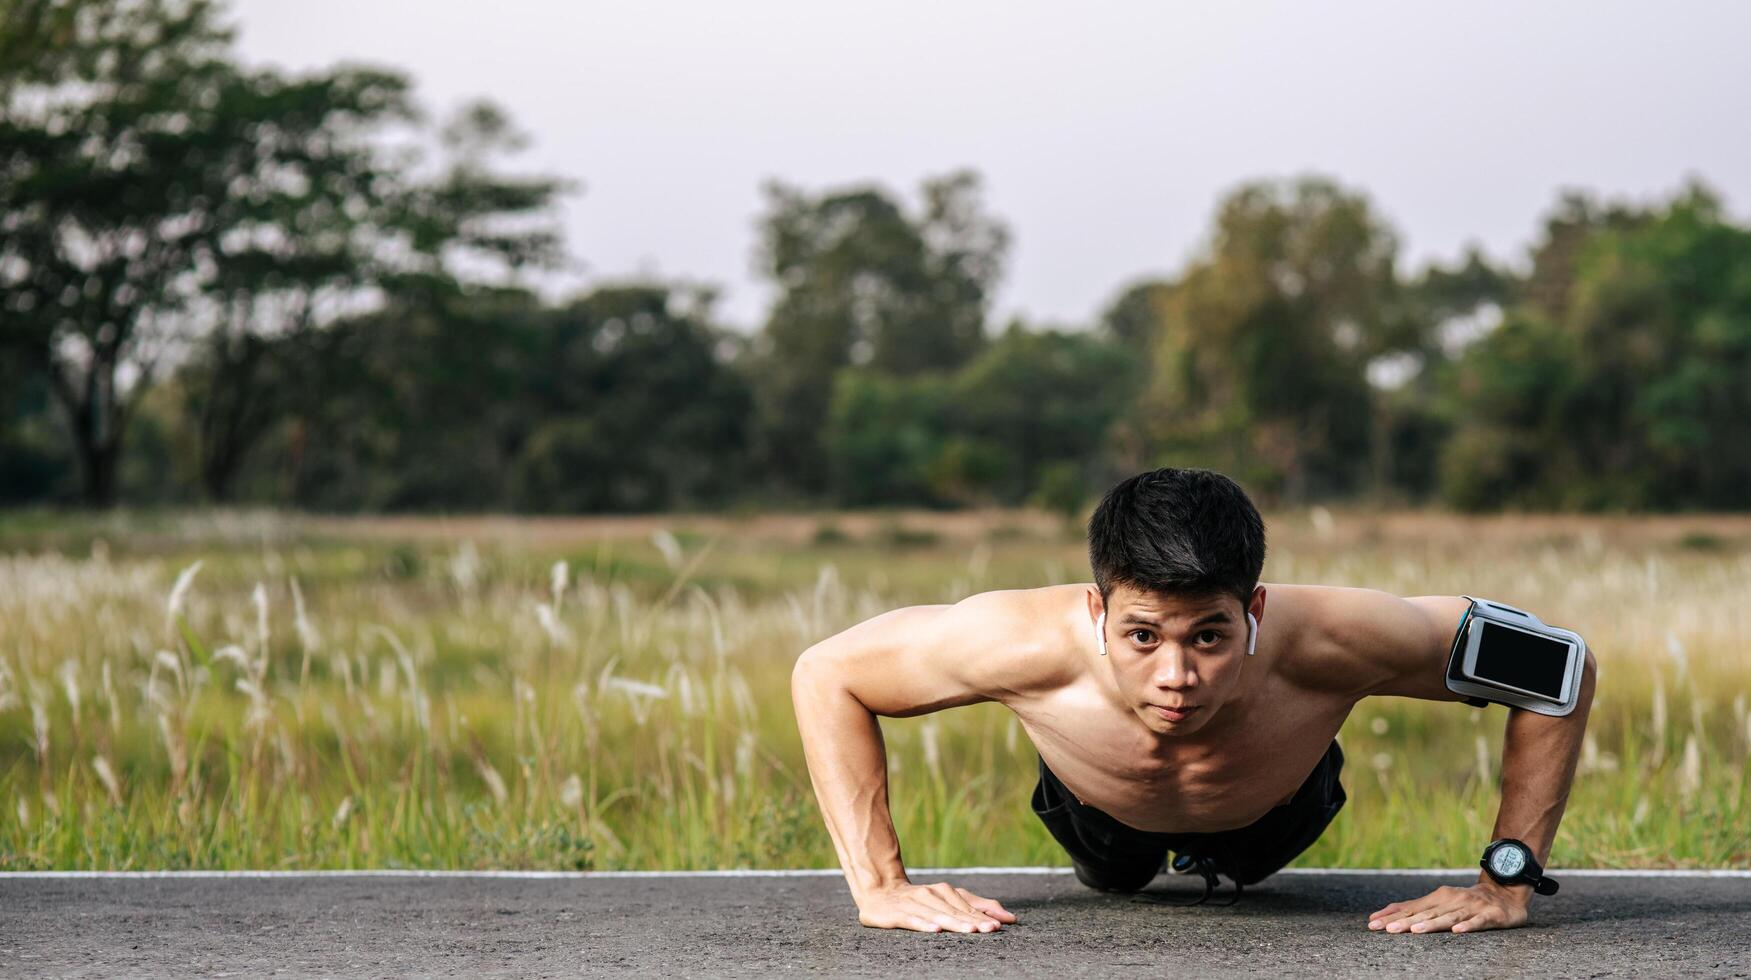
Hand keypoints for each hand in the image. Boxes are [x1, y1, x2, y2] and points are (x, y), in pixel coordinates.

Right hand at [857, 880, 1017, 933]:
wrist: (879, 893)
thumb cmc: (919, 901)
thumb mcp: (949, 901)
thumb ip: (978, 907)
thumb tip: (1010, 918)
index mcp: (945, 892)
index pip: (967, 908)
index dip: (983, 917)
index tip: (999, 926)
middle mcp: (931, 895)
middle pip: (955, 912)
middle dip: (973, 922)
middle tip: (991, 930)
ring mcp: (914, 903)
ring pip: (937, 916)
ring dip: (954, 923)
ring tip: (970, 931)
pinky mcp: (897, 914)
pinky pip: (913, 920)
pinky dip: (924, 924)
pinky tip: (936, 930)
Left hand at [1367, 881, 1529, 934]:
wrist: (1504, 893)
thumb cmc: (1466, 902)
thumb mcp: (1439, 903)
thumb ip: (1413, 909)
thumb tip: (1380, 916)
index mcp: (1437, 898)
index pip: (1410, 908)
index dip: (1390, 916)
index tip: (1372, 924)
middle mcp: (1451, 900)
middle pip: (1425, 914)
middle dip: (1405, 922)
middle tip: (1387, 930)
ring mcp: (1470, 907)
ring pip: (1448, 918)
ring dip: (1431, 924)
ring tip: (1416, 931)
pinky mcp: (1489, 915)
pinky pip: (1477, 922)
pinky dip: (1467, 926)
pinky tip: (1457, 932)